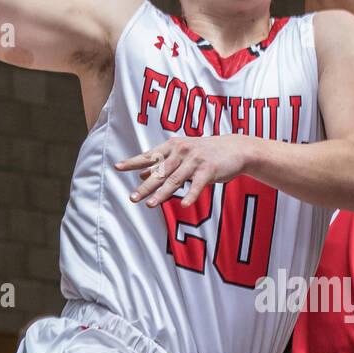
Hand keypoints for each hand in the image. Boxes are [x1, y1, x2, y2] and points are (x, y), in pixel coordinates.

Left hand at [116, 134, 251, 207]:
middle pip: (160, 172)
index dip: (133, 162)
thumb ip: (163, 163)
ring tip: (150, 205)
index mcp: (172, 146)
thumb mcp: (183, 154)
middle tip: (132, 197)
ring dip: (162, 194)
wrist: (236, 148)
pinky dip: (191, 196)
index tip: (117, 167)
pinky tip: (184, 206)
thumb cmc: (207, 152)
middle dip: (145, 186)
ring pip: (175, 180)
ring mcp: (195, 160)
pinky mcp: (209, 169)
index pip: (149, 156)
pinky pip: (198, 185)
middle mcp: (181, 151)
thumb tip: (141, 173)